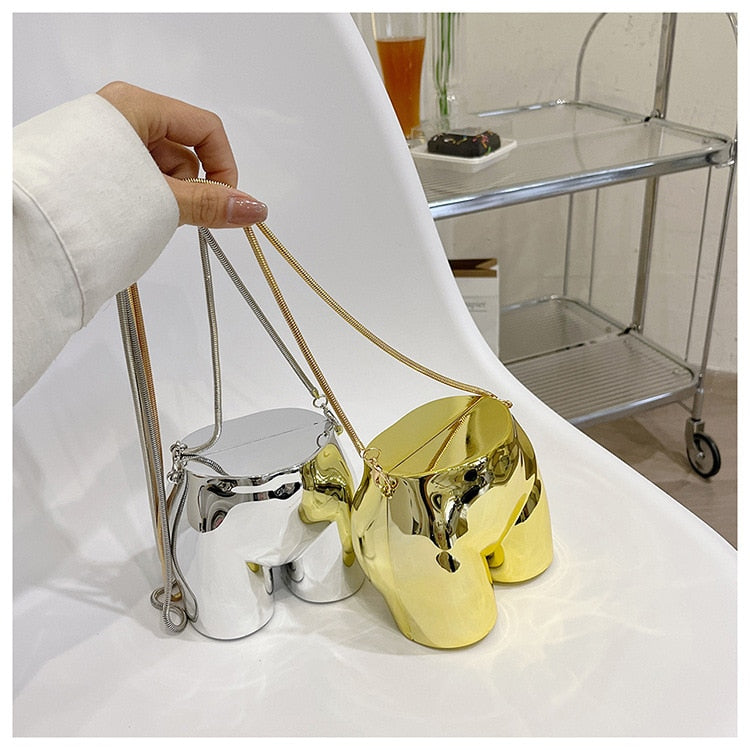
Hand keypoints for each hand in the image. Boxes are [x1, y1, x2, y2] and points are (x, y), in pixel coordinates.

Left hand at [97, 81, 266, 227]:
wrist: (24, 231)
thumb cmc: (86, 203)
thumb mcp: (162, 200)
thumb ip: (212, 203)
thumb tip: (255, 207)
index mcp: (135, 106)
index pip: (205, 128)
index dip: (223, 166)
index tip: (224, 203)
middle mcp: (118, 117)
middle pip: (181, 148)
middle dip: (188, 186)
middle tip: (174, 215)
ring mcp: (103, 143)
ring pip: (159, 167)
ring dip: (164, 197)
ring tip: (140, 220)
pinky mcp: (90, 166)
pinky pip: (134, 179)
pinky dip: (142, 201)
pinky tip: (126, 219)